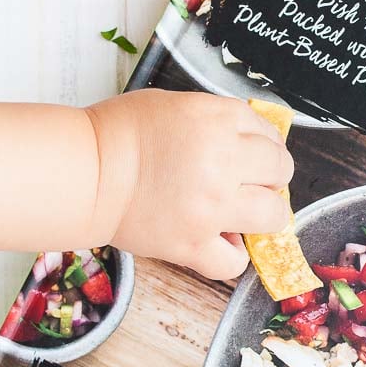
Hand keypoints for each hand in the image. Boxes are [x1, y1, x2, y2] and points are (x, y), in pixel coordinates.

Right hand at [85, 90, 293, 279]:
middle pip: (281, 171)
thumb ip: (219, 120)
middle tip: (248, 181)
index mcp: (218, 122)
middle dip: (269, 176)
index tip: (252, 154)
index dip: (263, 145)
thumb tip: (254, 140)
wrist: (84, 172)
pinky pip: (235, 261)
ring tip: (239, 212)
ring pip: (273, 216)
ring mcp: (211, 207)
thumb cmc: (120, 133)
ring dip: (262, 214)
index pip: (269, 133)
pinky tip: (219, 241)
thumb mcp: (177, 105)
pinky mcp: (192, 244)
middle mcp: (223, 162)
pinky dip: (231, 255)